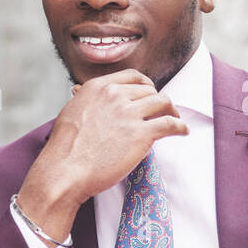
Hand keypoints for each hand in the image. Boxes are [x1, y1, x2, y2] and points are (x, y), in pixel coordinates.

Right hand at [16, 70, 188, 246]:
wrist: (65, 170)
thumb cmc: (64, 149)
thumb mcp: (72, 111)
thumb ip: (89, 102)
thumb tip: (93, 100)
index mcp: (99, 87)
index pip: (133, 76)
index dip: (146, 85)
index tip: (150, 94)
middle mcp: (115, 95)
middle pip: (150, 90)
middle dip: (158, 101)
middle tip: (162, 113)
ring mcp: (129, 113)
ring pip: (163, 103)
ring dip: (172, 111)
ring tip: (176, 120)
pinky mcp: (141, 134)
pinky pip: (170, 124)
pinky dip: (180, 127)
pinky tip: (183, 132)